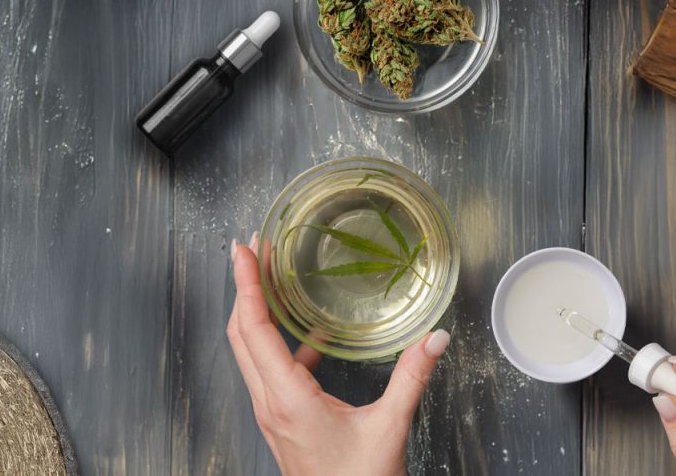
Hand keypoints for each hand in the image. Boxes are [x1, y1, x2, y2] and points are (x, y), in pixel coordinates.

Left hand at [226, 233, 450, 475]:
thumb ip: (411, 377)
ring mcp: (272, 413)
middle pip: (241, 334)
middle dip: (245, 287)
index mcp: (288, 399)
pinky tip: (311, 335)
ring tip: (273, 280)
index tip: (245, 249)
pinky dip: (280, 342)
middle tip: (255, 248)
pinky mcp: (282, 420)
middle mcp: (270, 403)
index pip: (254, 329)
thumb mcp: (390, 427)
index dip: (247, 285)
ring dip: (256, 312)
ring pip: (250, 352)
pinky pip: (269, 371)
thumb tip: (435, 337)